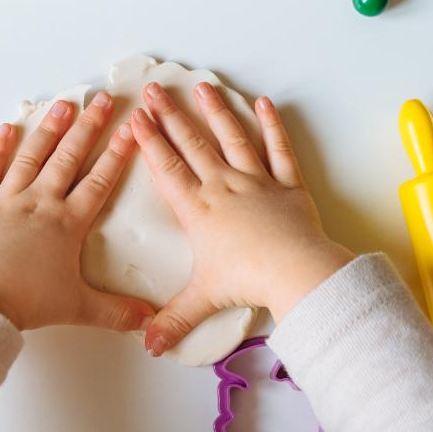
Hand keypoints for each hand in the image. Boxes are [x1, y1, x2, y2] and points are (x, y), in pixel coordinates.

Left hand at [0, 92, 154, 331]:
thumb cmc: (28, 303)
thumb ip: (116, 312)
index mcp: (67, 223)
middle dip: (89, 127)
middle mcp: (40, 202)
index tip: (130, 128)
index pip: (99, 181)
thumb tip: (149, 322)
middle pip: (69, 158)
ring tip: (63, 104)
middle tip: (103, 101)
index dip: (117, 154)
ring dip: (49, 129)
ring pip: (32, 156)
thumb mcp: (78, 308)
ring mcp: (7, 199)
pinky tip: (8, 128)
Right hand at [130, 82, 353, 356]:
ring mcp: (255, 180)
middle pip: (192, 144)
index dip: (150, 142)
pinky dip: (271, 126)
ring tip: (202, 86)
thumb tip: (149, 345)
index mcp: (198, 209)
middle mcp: (222, 186)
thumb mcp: (203, 298)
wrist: (295, 272)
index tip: (137, 118)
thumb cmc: (248, 281)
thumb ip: (173, 318)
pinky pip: (278, 149)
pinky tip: (264, 104)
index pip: (166, 168)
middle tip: (157, 89)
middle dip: (171, 115)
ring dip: (215, 111)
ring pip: (231, 137)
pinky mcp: (286, 184)